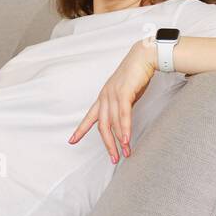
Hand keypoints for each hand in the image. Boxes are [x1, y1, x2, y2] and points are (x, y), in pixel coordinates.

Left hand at [68, 39, 157, 162]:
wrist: (144, 56)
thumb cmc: (136, 75)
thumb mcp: (126, 94)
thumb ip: (122, 107)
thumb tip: (123, 121)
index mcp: (104, 97)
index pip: (90, 117)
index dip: (80, 130)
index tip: (72, 141)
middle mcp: (105, 97)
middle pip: (102, 125)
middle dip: (107, 144)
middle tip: (113, 159)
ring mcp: (113, 94)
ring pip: (113, 122)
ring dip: (118, 140)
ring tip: (124, 153)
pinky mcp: (124, 92)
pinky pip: (123, 114)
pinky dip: (124, 128)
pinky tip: (126, 139)